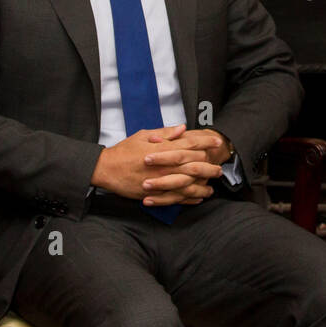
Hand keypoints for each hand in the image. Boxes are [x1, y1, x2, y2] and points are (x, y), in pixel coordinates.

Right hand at [90, 124, 218, 204]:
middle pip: (193, 166)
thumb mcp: (143, 135)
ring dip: (202, 186)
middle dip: (209, 167)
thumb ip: (165, 133)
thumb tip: (182, 128)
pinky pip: (176, 198)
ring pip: (187, 185)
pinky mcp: (155, 193)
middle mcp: (164, 165)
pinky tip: (197, 198)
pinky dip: (188, 198)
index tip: (217, 141)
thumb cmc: (124, 150)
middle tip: (220, 168)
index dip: (205, 142)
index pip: (189, 144)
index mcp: (162, 148)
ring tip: (213, 187)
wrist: (106, 169)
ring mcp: (160, 181)